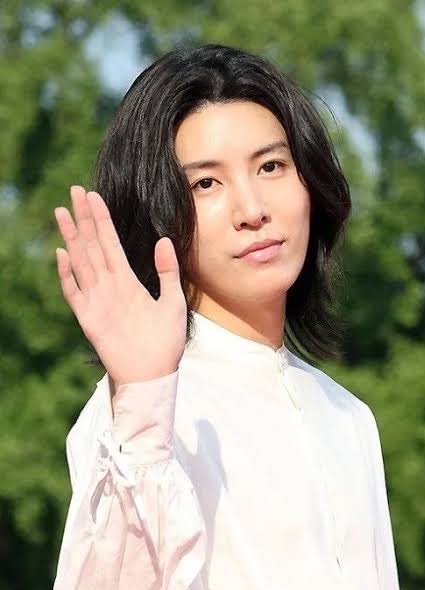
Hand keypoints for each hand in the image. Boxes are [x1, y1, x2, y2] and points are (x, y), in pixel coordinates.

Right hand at [54, 186, 186, 385]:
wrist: (154, 374)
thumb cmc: (166, 342)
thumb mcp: (174, 302)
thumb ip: (168, 271)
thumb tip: (164, 240)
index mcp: (128, 281)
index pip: (111, 243)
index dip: (102, 219)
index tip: (94, 196)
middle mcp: (109, 286)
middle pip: (93, 245)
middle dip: (84, 218)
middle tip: (74, 190)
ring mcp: (97, 300)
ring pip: (81, 262)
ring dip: (72, 237)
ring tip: (62, 212)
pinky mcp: (89, 319)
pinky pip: (75, 293)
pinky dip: (68, 275)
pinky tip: (62, 254)